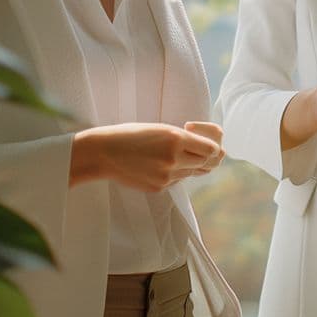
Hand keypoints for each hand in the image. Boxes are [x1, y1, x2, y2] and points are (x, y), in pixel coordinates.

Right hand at [70, 121, 224, 191]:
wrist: (103, 153)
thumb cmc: (132, 135)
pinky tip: (155, 164)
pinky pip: (176, 181)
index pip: (211, 149)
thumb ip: (186, 139)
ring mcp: (166, 176)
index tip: (200, 140)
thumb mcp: (161, 129)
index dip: (211, 145)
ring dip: (186, 164)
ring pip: (191, 172)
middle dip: (201, 156)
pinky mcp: (158, 188)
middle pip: (205, 162)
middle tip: (189, 148)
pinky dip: (173, 173)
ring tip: (165, 154)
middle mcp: (174, 159)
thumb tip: (213, 152)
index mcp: (176, 139)